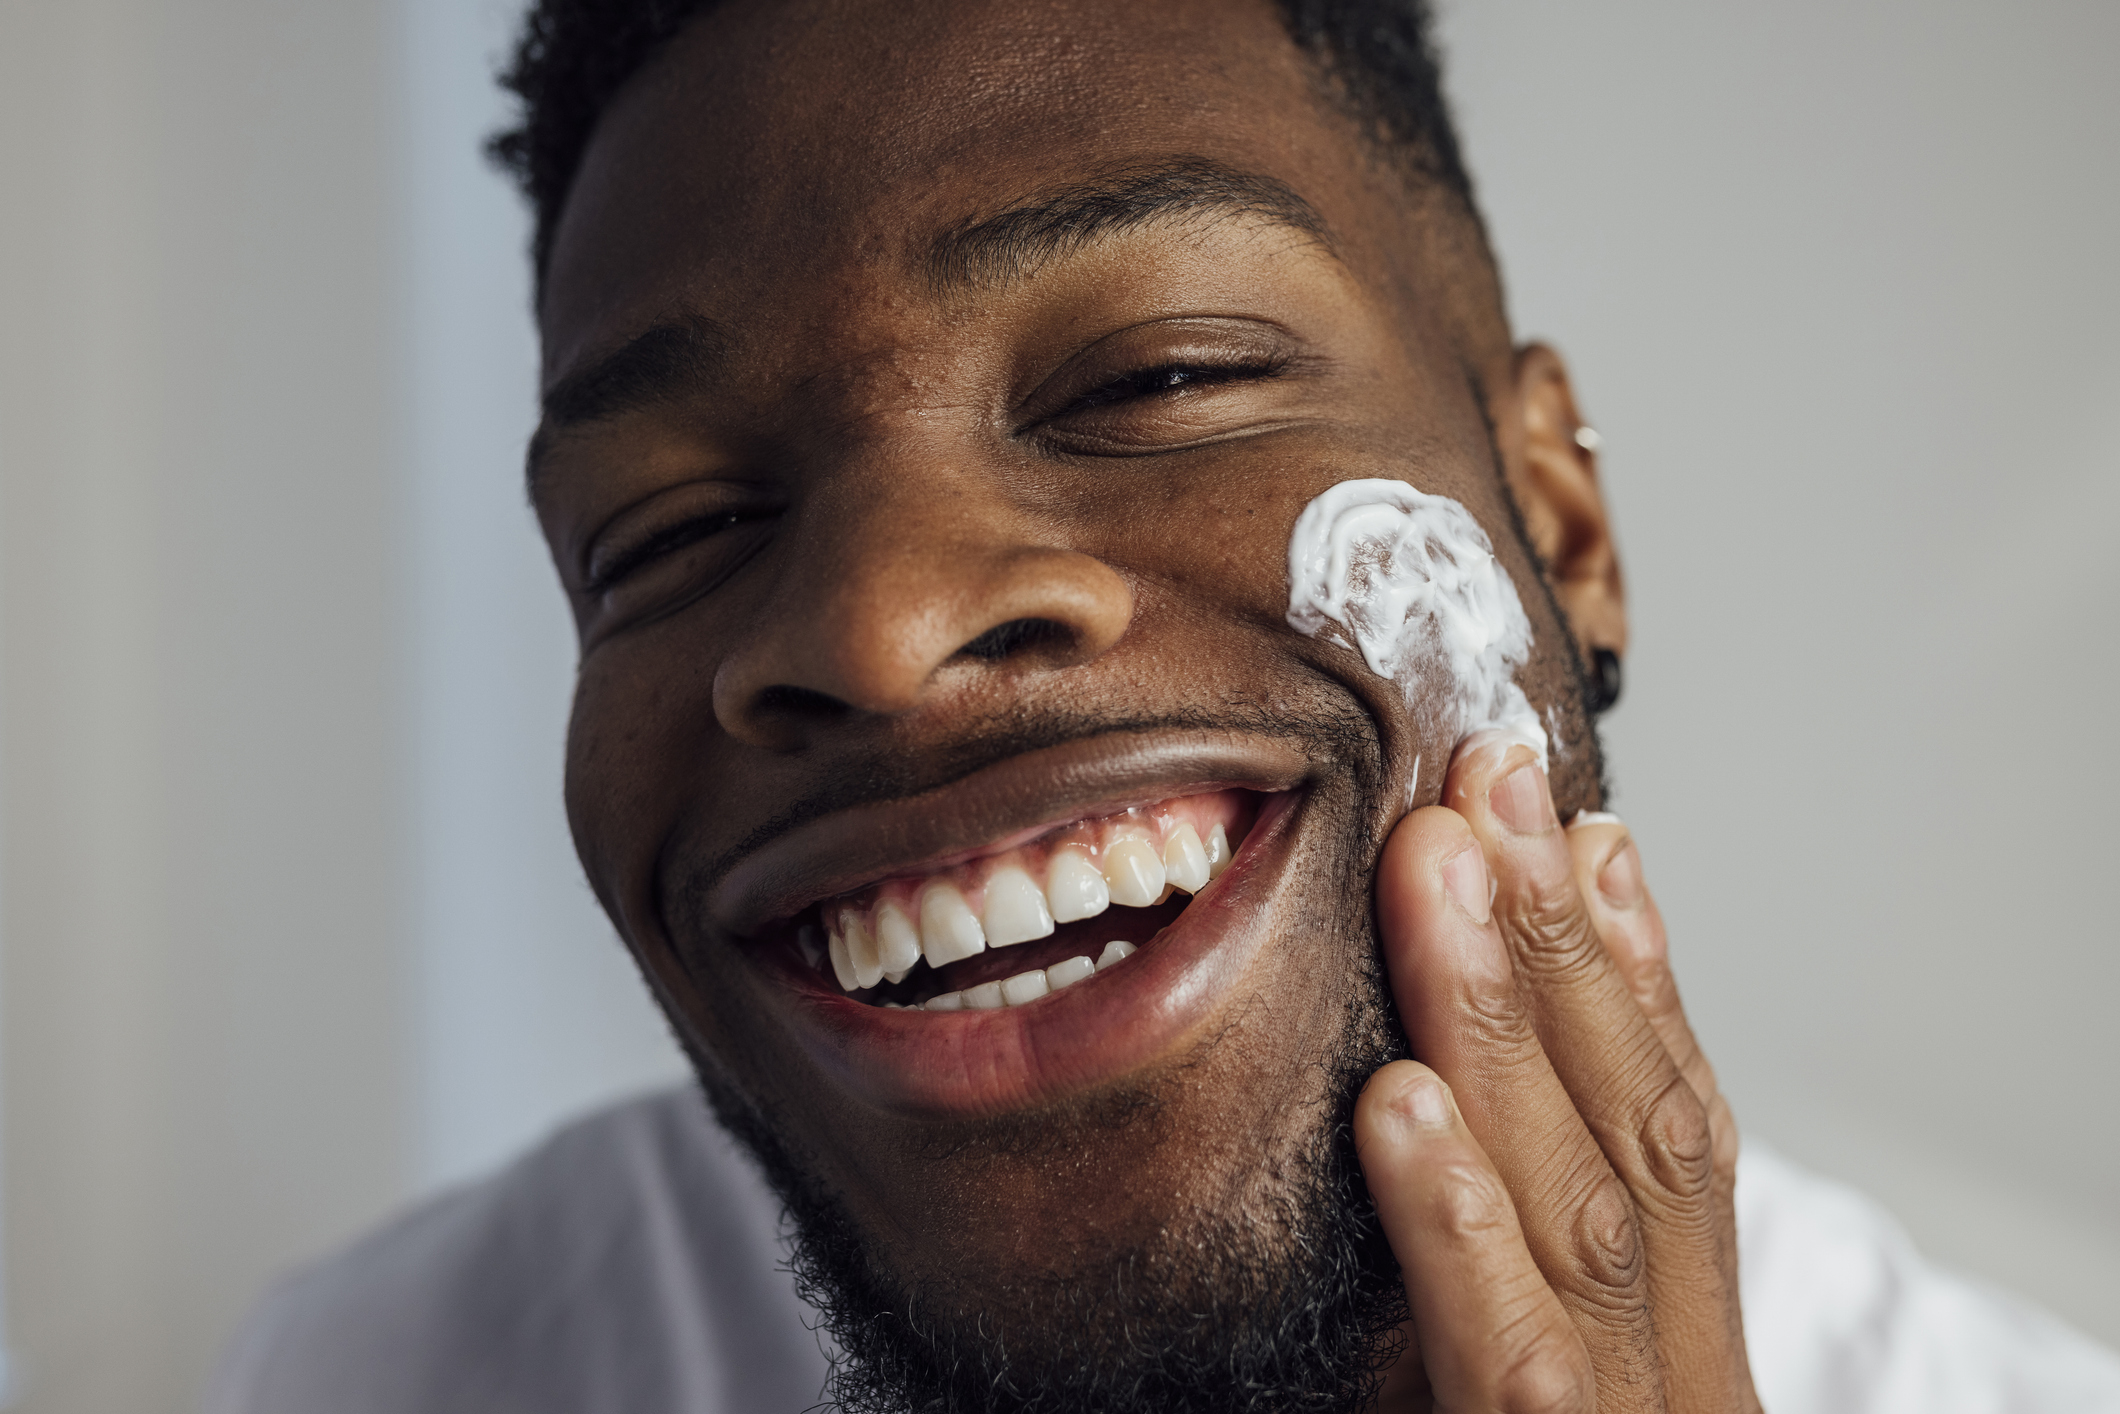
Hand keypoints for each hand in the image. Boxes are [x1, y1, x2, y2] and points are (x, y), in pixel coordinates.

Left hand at [1356, 741, 1758, 1412]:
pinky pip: (1509, 1355)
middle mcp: (1675, 1378)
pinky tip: (1400, 1100)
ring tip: (1436, 865)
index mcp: (1677, 1341)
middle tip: (1487, 779)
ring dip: (1506, 1017)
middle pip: (1635, 1129)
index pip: (1673, 1119)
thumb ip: (1508, 1228)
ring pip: (1582, 1206)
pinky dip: (1457, 1219)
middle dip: (1561, 940)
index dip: (1627, 961)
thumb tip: (1444, 1059)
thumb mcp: (1513, 1350)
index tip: (1568, 817)